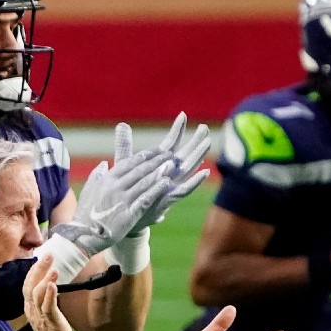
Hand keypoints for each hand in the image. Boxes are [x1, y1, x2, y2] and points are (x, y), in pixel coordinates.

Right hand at [22, 254, 80, 330]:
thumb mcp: (46, 313)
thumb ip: (46, 299)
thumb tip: (51, 283)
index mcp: (30, 308)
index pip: (27, 285)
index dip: (33, 270)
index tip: (42, 257)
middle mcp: (32, 311)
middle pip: (29, 286)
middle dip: (37, 269)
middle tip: (47, 255)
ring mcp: (41, 317)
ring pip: (37, 295)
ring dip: (44, 280)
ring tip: (53, 268)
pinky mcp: (52, 323)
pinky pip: (48, 307)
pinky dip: (49, 295)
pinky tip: (52, 285)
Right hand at [51, 125, 175, 255]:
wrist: (83, 235)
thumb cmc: (85, 213)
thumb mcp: (88, 190)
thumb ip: (97, 175)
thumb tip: (105, 163)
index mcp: (106, 180)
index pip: (129, 162)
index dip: (145, 155)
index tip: (157, 150)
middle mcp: (115, 187)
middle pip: (140, 170)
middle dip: (156, 160)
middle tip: (170, 154)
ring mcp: (122, 200)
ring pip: (144, 182)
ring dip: (159, 172)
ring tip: (172, 165)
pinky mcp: (129, 213)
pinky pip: (145, 198)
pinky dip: (157, 189)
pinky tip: (166, 183)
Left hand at [126, 112, 212, 233]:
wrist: (123, 215)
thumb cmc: (126, 190)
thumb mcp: (124, 165)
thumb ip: (125, 145)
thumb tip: (122, 124)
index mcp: (158, 165)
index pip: (170, 144)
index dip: (176, 130)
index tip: (182, 115)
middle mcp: (167, 174)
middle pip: (184, 154)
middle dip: (195, 141)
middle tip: (205, 127)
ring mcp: (169, 186)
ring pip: (188, 169)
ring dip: (198, 156)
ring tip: (208, 143)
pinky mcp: (168, 198)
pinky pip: (184, 189)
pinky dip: (195, 181)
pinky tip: (204, 172)